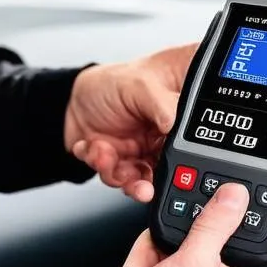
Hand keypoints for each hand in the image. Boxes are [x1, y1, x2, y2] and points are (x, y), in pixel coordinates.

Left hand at [65, 44, 197, 201]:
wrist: (69, 101)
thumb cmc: (108, 83)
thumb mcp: (138, 83)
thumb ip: (160, 104)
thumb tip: (174, 122)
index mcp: (178, 108)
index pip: (197, 134)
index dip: (191, 152)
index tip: (178, 162)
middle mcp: (165, 132)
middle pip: (175, 165)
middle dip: (157, 178)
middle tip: (146, 184)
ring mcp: (145, 150)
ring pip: (147, 179)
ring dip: (130, 179)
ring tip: (115, 166)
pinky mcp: (123, 163)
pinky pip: (119, 178)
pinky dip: (105, 168)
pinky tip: (97, 149)